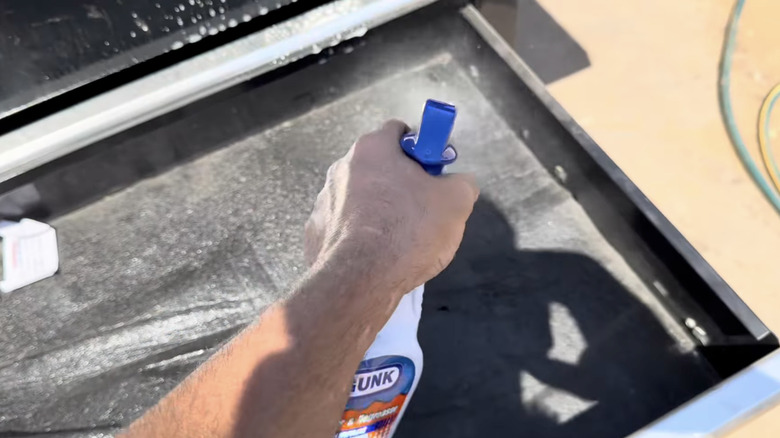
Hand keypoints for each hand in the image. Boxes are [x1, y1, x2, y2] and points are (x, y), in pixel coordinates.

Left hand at [305, 119, 478, 298]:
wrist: (360, 281)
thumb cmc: (409, 231)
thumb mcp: (456, 202)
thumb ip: (462, 183)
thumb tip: (459, 184)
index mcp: (372, 149)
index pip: (399, 132)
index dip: (422, 150)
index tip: (434, 174)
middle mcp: (341, 167)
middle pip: (379, 167)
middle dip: (401, 184)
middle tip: (423, 210)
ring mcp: (324, 201)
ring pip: (360, 199)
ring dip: (379, 211)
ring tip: (400, 242)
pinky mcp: (315, 232)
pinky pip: (344, 228)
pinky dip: (359, 238)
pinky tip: (375, 258)